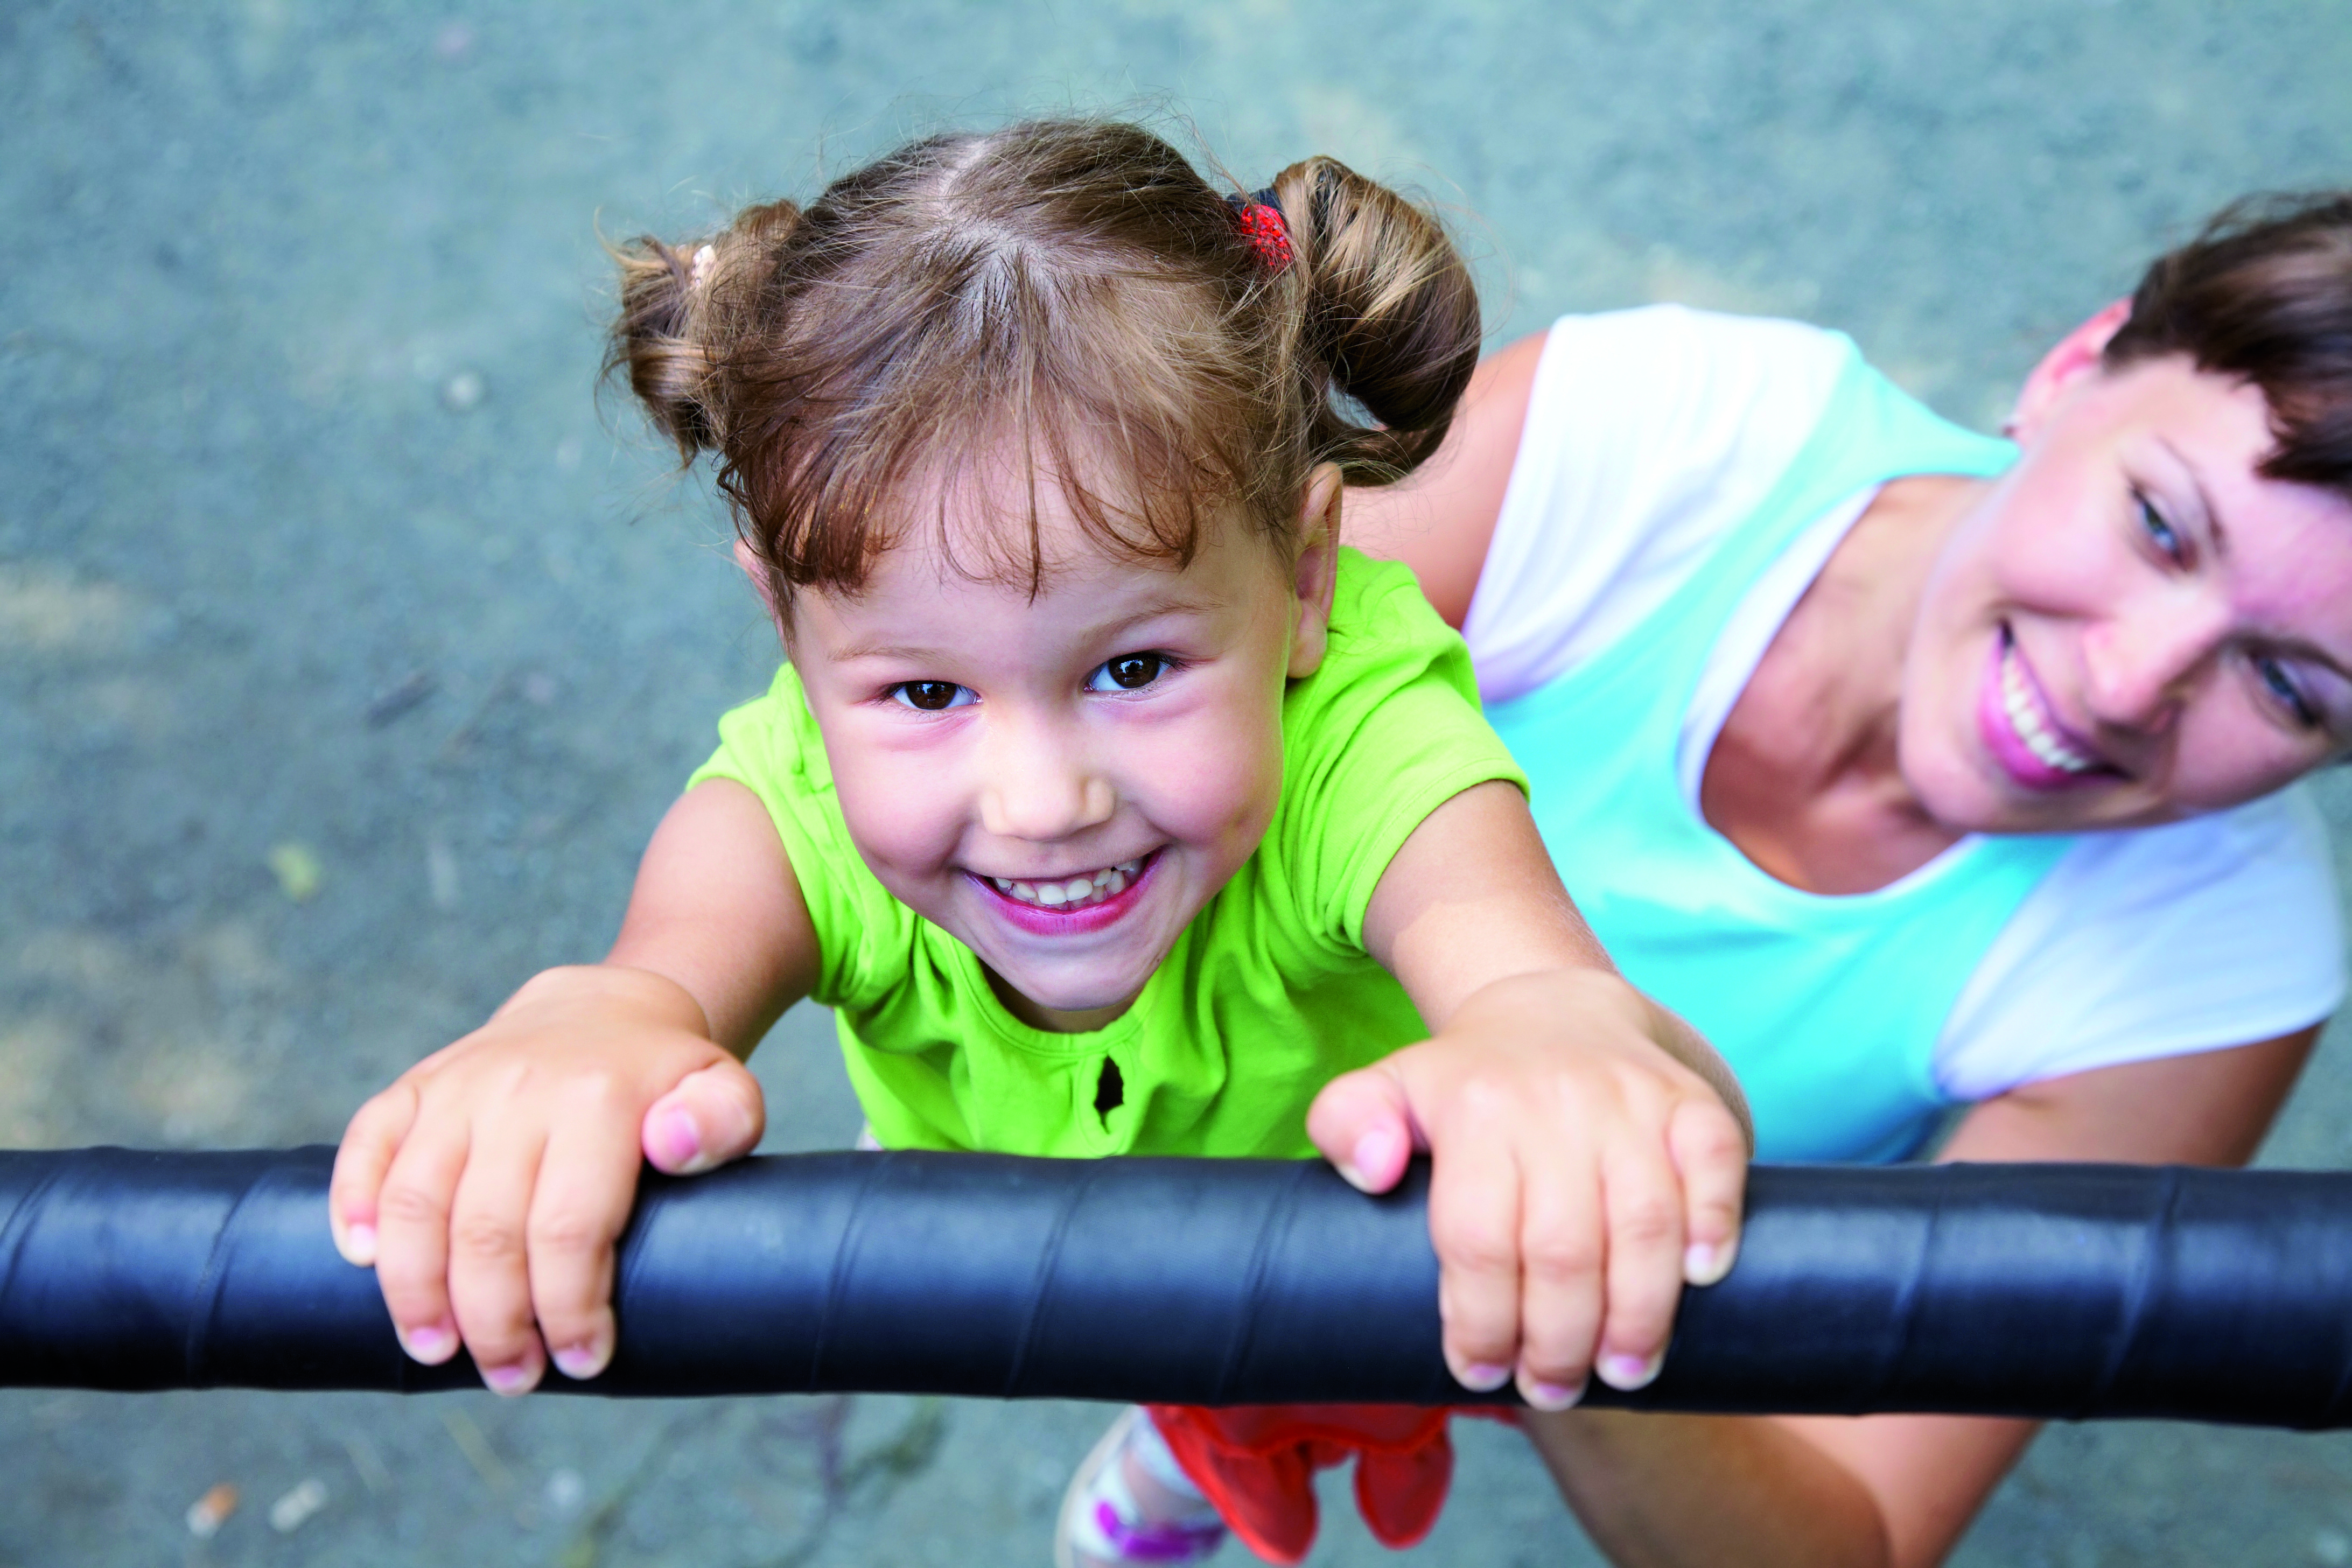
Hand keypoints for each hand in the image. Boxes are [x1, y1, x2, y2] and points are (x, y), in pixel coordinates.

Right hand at [328, 964, 764, 1393]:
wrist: (601, 1009)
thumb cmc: (662, 1079)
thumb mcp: (724, 1089)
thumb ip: (726, 1119)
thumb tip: (672, 1146)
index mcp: (598, 1099)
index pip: (570, 1227)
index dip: (570, 1307)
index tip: (584, 1359)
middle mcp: (518, 1089)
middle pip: (487, 1229)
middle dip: (495, 1323)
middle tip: (512, 1377)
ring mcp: (458, 1087)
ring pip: (416, 1200)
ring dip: (417, 1290)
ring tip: (436, 1350)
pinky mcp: (414, 1086)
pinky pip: (366, 1143)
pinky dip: (353, 1205)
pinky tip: (364, 1263)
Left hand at [1306, 968, 1747, 1411]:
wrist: (1556, 1007)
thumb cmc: (1469, 1082)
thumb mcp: (1389, 1088)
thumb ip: (1347, 1124)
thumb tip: (1373, 1171)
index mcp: (1474, 1109)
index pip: (1478, 1239)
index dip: (1480, 1321)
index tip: (1479, 1371)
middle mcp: (1555, 1101)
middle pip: (1564, 1249)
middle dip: (1559, 1341)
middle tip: (1553, 1388)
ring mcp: (1631, 1099)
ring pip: (1645, 1224)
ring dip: (1639, 1315)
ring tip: (1624, 1370)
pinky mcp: (1691, 1101)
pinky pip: (1717, 1164)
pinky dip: (1715, 1226)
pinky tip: (1699, 1282)